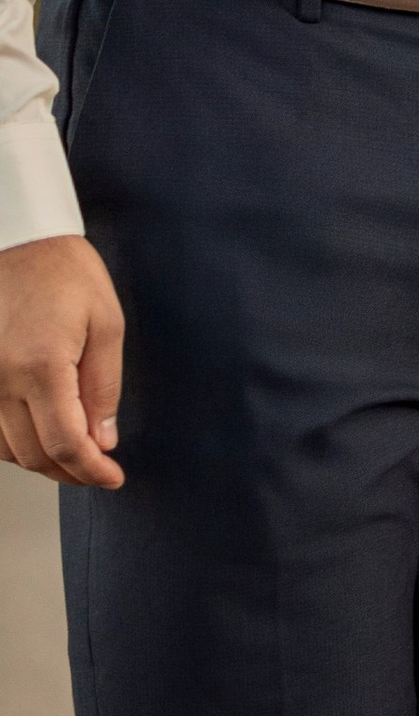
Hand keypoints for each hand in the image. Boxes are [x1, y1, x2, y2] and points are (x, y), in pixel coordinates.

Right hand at [0, 234, 125, 488]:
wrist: (16, 237)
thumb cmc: (63, 270)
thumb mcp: (106, 323)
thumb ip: (103, 388)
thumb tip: (103, 440)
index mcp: (40, 366)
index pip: (65, 444)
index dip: (91, 471)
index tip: (111, 478)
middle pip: (33, 454)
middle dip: (70, 472)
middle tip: (98, 471)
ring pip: (5, 449)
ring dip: (41, 461)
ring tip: (73, 456)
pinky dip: (12, 444)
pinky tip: (37, 436)